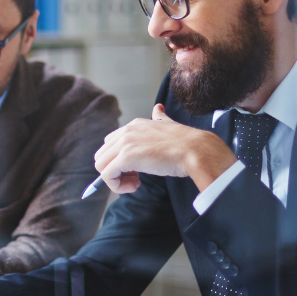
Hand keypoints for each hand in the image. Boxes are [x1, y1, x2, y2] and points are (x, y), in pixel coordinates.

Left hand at [94, 104, 236, 193]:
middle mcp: (126, 131)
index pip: (111, 144)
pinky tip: (135, 186)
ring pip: (101, 165)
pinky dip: (116, 186)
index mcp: (134, 125)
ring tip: (135, 183)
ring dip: (115, 179)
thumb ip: (160, 118)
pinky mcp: (126, 158)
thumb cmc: (186, 143)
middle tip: (135, 178)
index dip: (119, 160)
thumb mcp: (168, 125)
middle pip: (102, 155)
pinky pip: (106, 176)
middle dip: (115, 169)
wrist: (196, 150)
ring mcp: (124, 144)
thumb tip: (158, 109)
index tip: (136, 170)